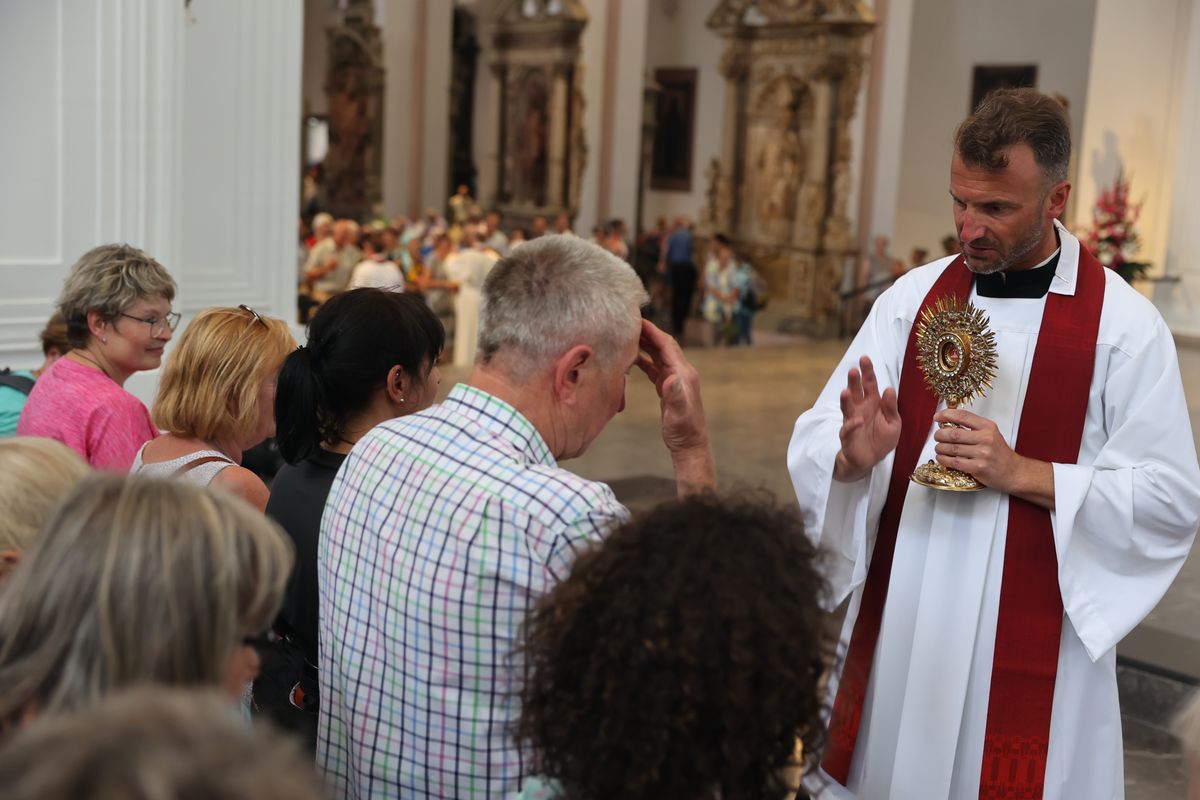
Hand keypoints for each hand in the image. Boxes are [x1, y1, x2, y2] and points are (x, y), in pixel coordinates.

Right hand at [637, 320, 714, 493]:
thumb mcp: (678, 414)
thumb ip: (675, 396)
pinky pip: (655, 367)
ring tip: (627, 335)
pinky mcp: (668, 387)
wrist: (689, 445)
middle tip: (627, 322)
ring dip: (644, 345)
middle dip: (647, 333)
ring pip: (658, 355)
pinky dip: (644, 360)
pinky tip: (632, 358)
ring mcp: (675, 379)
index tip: (638, 319)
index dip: (653, 331)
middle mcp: (681, 373)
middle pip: (663, 346)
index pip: (667, 345)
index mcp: (683, 374)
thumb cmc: (683, 431)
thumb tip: (670, 378)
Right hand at [834, 356, 900, 481]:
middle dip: (854, 381)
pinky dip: (852, 425)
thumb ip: (891, 407)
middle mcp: (860, 408)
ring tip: (845, 391)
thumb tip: (889, 389)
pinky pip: (848, 429)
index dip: (868, 372)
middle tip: (853, 370)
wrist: (871, 459)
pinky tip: (856, 421)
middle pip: (856, 391)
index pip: (870, 384)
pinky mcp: (848, 435)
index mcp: (873, 402)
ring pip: (847, 407)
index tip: (864, 358)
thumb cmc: (882, 438)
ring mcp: (852, 420)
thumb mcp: (894, 422)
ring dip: (846, 399)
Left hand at [933, 409, 1053, 506]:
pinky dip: (944, 459)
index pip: (963, 416)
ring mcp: (982, 453)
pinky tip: (942, 458)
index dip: (946, 415)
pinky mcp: (978, 467)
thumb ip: (973, 427)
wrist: (1013, 471)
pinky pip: (954, 462)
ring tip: (939, 448)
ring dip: (940, 448)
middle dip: (940, 434)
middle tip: (937, 437)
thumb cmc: (999, 453)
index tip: (937, 417)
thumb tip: (948, 422)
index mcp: (988, 427)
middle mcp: (986, 438)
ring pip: (951, 448)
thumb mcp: (991, 433)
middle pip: (953, 433)